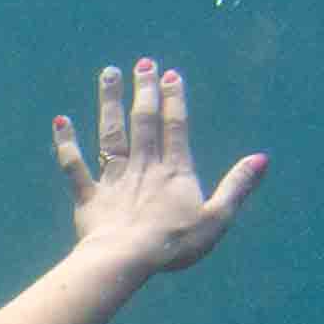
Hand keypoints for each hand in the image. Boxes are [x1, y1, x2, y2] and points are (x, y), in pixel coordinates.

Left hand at [53, 59, 264, 274]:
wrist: (126, 259)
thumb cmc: (175, 243)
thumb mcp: (217, 217)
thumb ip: (237, 186)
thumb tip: (262, 159)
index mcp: (174, 171)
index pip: (175, 127)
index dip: (174, 99)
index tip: (170, 75)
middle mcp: (143, 167)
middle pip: (143, 122)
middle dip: (144, 91)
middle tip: (143, 64)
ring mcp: (113, 179)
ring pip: (111, 134)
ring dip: (109, 102)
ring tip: (108, 74)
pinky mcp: (89, 196)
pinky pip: (74, 166)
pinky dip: (66, 144)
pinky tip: (61, 122)